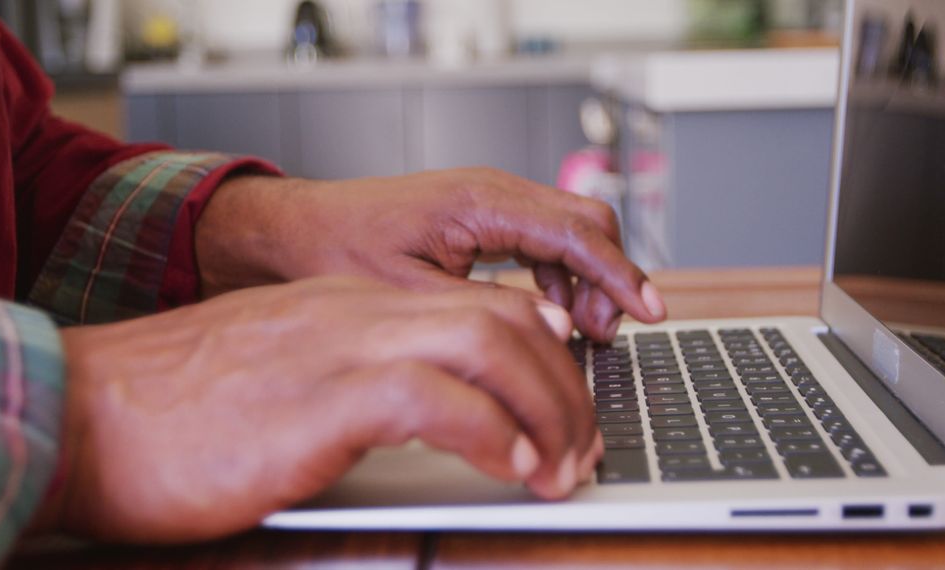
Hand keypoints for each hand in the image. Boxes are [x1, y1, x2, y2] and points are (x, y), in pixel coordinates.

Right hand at [38, 277, 599, 541]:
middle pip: (503, 319)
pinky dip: (489, 429)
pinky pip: (432, 397)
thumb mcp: (279, 379)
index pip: (479, 305)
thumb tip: (418, 413)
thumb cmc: (170, 412)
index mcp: (349, 309)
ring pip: (486, 344)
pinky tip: (510, 466)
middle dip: (565, 383)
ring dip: (546, 408)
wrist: (77, 412)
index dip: (540, 354)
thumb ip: (348, 379)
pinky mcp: (315, 399)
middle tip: (583, 446)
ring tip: (563, 466)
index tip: (563, 404)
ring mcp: (337, 348)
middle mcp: (354, 315)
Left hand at [195, 169, 666, 341]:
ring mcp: (488, 201)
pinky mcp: (478, 217)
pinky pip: (540, 239)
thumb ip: (483, 312)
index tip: (651, 311)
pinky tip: (549, 312)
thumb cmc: (336, 252)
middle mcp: (492, 192)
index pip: (578, 232)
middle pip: (586, 223)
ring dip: (586, 279)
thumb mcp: (409, 295)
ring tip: (584, 331)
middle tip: (607, 332)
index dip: (621, 275)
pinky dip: (558, 275)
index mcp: (481, 203)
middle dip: (609, 276)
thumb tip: (551, 331)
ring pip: (568, 231)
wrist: (293, 231)